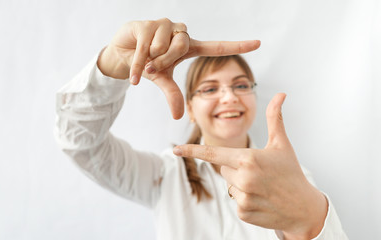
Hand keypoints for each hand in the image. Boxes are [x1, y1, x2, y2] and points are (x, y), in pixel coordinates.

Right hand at [98, 18, 260, 118]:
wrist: (122, 57)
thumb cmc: (147, 66)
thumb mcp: (162, 81)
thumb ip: (172, 94)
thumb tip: (178, 116)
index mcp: (189, 47)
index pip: (217, 46)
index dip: (238, 45)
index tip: (258, 43)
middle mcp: (180, 33)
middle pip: (182, 45)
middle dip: (165, 60)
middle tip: (153, 67)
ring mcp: (164, 25)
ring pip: (165, 44)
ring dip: (151, 58)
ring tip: (144, 60)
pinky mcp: (146, 23)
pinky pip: (147, 45)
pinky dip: (139, 63)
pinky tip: (133, 71)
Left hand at [173, 93, 327, 238]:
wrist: (303, 207)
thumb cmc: (291, 172)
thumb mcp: (282, 144)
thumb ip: (275, 118)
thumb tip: (280, 94)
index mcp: (248, 159)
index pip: (213, 153)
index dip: (192, 150)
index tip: (175, 150)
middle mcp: (243, 179)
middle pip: (224, 168)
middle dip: (237, 168)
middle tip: (260, 173)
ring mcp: (243, 197)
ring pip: (229, 184)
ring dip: (241, 184)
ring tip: (262, 187)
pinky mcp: (243, 212)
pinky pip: (235, 200)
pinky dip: (246, 199)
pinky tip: (262, 199)